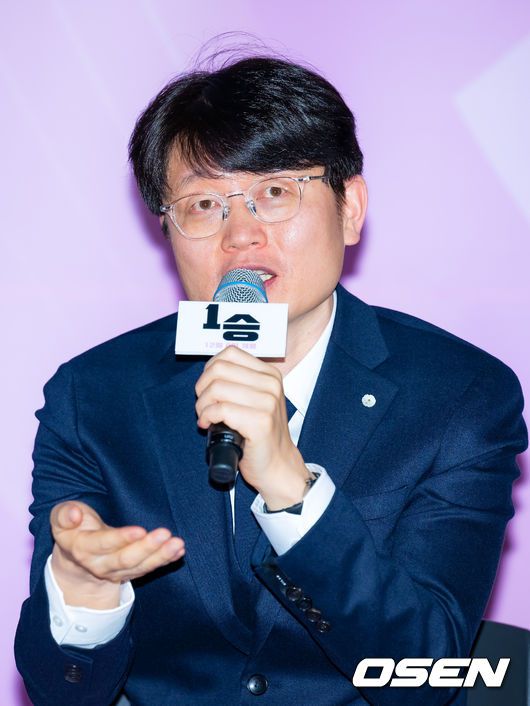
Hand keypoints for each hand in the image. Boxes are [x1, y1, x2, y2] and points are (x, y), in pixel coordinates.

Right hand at [50, 501, 184, 607]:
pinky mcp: (130, 572)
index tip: (140, 530)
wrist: (75, 557)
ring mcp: (116, 572)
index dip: (121, 538)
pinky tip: (178, 552)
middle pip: (125, 559)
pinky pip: (148, 568)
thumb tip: (74, 514)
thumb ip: (64, 514)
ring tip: (178, 544)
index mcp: (82, 548)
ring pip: (140, 567)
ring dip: (160, 556)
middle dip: (146, 547)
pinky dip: (165, 561)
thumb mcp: (60, 518)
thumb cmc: (72, 528)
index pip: (103, 544)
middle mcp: (100, 565)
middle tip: (165, 534)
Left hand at [195, 346, 308, 508]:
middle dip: (202, 388)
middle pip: (219, 369)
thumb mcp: (255, 399)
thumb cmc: (260, 435)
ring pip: (217, 388)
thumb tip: (208, 373)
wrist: (277, 465)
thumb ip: (239, 382)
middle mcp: (271, 385)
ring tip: (205, 416)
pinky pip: (220, 409)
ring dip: (202, 405)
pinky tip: (208, 425)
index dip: (209, 369)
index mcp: (270, 374)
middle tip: (203, 405)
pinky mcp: (260, 422)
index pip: (229, 353)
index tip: (207, 388)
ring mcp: (268, 403)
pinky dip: (207, 417)